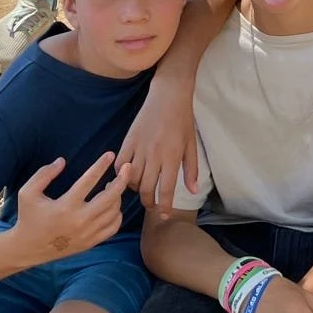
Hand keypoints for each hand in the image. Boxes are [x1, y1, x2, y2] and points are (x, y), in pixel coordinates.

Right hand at [13, 152, 130, 262]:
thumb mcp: (27, 193)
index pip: (89, 180)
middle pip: (111, 197)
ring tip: (114, 185)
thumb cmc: (28, 217)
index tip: (110, 154)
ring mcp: (87, 233)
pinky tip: (112, 205)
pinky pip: (113, 227)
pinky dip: (117, 214)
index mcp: (65, 206)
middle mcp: (79, 220)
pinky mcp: (90, 243)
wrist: (27, 249)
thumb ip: (44, 174)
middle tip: (127, 167)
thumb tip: (62, 161)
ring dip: (118, 195)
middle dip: (122, 179)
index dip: (101, 165)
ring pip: (114, 211)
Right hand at [117, 76, 200, 208]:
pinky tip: (128, 175)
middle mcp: (154, 155)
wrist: (168, 95)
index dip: (164, 206)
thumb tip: (192, 192)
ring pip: (132, 178)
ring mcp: (139, 148)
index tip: (163, 216)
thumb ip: (191, 170)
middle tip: (151, 205)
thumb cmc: (183, 120)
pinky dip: (122, 174)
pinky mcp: (128, 140)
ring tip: (142, 189)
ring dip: (136, 188)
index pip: (166, 189)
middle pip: (146, 188)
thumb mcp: (191, 145)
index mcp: (172, 157)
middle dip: (148, 202)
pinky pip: (120, 164)